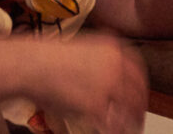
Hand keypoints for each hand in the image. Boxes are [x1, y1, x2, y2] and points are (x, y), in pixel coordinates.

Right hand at [27, 33, 147, 132]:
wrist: (31, 64)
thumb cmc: (48, 58)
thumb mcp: (82, 49)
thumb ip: (101, 60)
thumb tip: (111, 78)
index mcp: (113, 47)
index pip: (139, 72)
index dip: (141, 89)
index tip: (139, 100)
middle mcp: (115, 65)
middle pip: (138, 93)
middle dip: (139, 110)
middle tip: (136, 121)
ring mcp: (108, 85)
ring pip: (129, 111)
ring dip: (130, 124)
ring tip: (127, 130)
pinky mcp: (96, 105)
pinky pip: (113, 125)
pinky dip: (115, 132)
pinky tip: (111, 133)